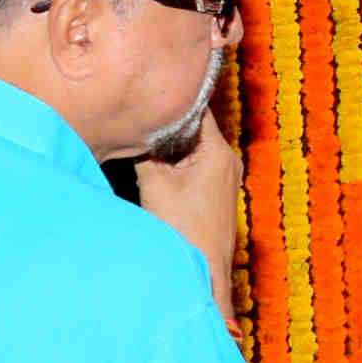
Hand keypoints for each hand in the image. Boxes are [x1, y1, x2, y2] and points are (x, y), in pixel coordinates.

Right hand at [134, 114, 243, 314]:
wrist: (202, 270)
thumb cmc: (182, 228)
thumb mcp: (154, 184)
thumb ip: (144, 151)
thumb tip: (133, 128)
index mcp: (219, 152)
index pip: (197, 110)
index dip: (174, 99)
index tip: (151, 91)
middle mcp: (228, 160)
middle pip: (195, 129)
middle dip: (169, 125)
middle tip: (141, 115)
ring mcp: (226, 176)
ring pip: (194, 147)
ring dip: (171, 146)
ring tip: (145, 138)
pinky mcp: (219, 191)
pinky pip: (198, 164)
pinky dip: (179, 162)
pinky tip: (158, 165)